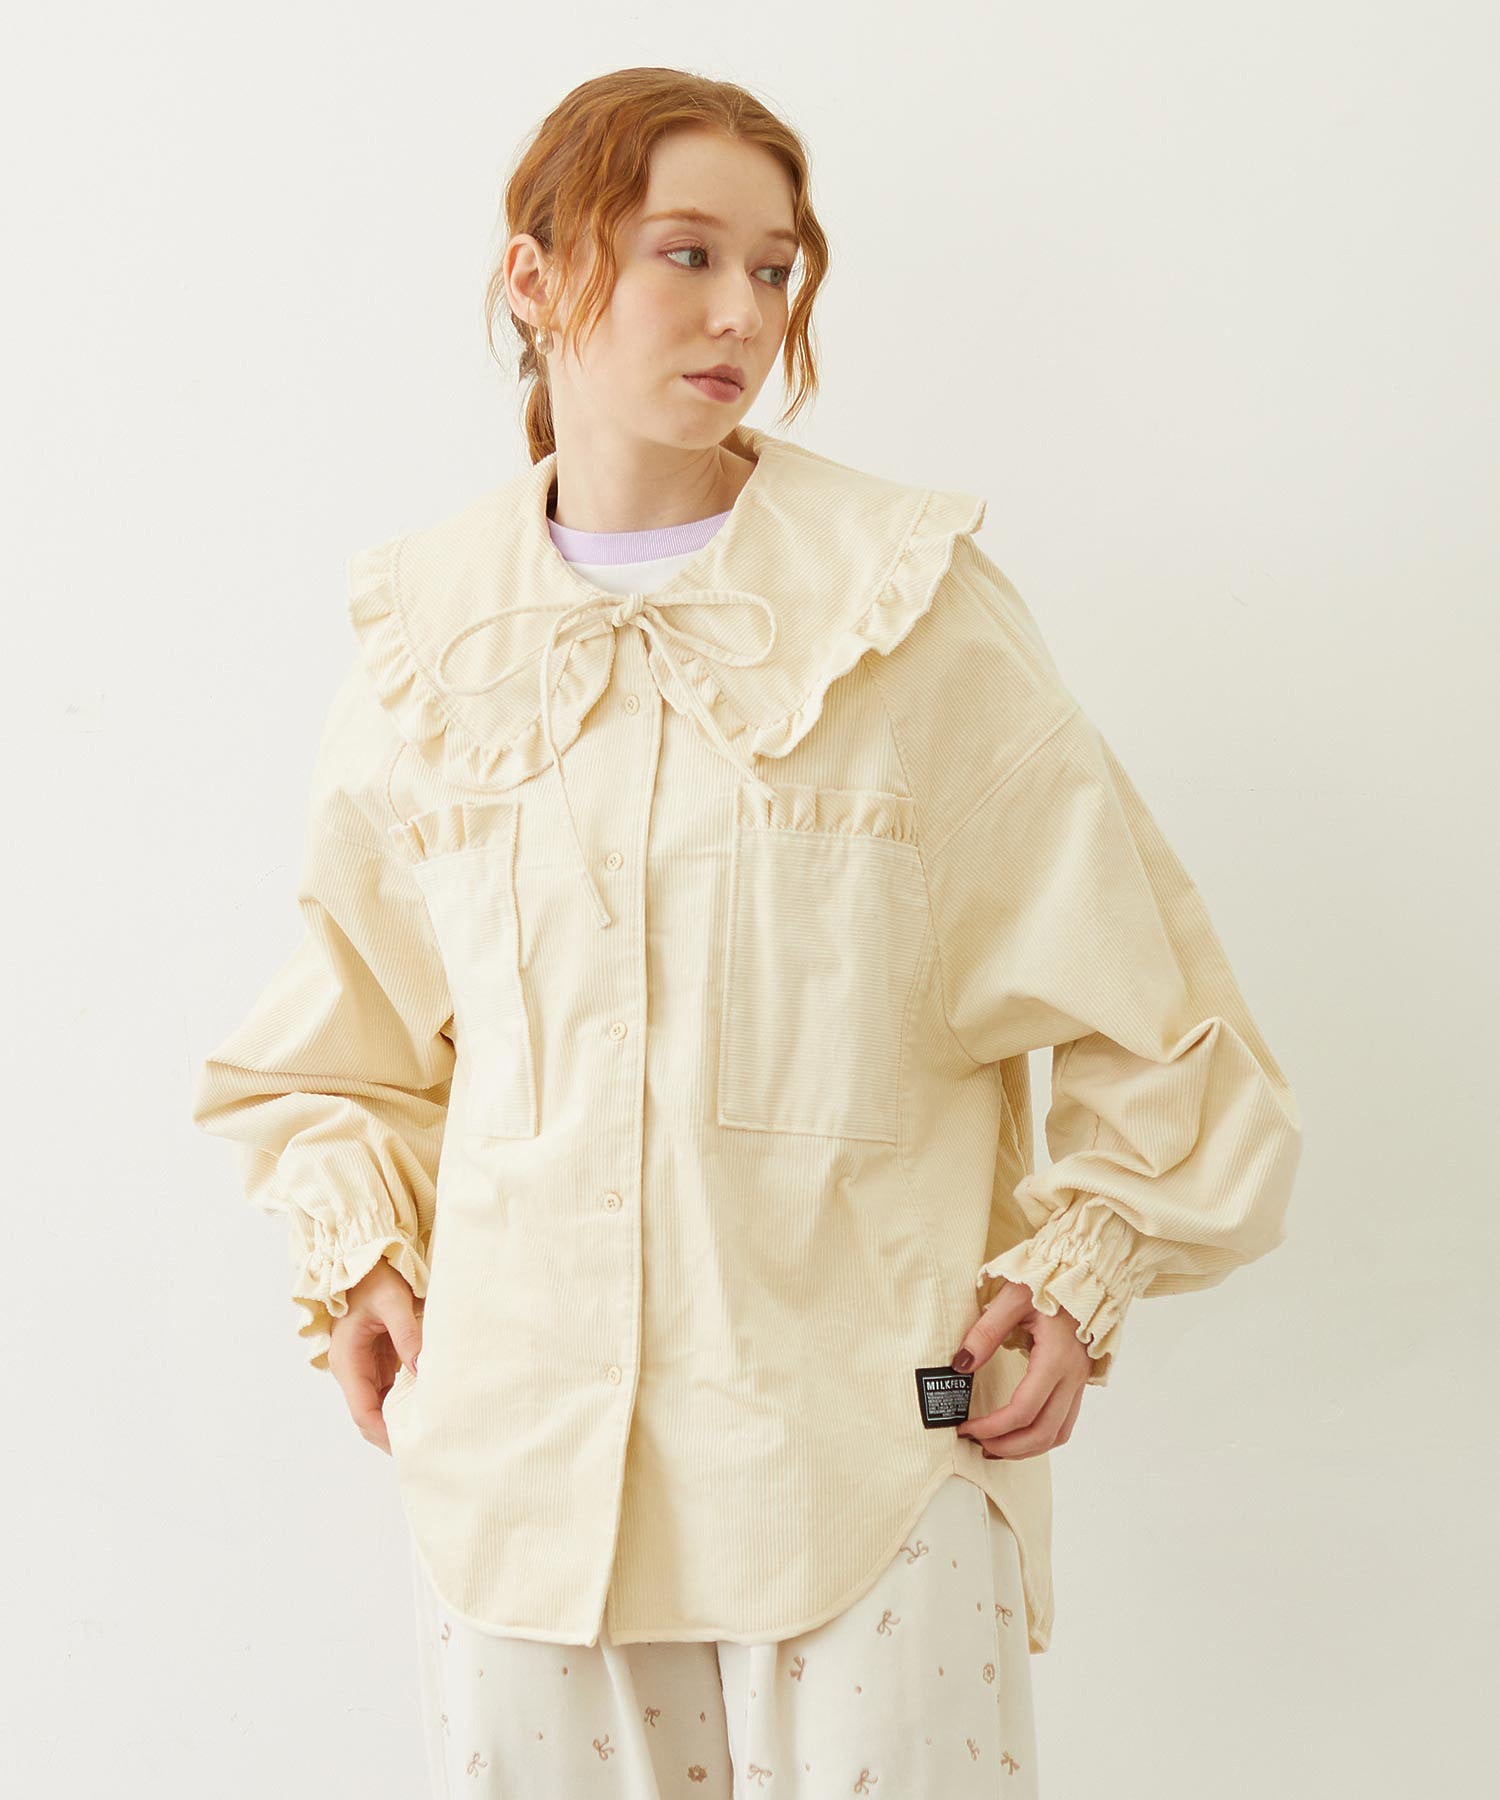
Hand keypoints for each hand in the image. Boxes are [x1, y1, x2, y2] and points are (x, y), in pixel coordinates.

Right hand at [328, 1258, 423, 1455]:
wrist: (365, 1258)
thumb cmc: (374, 1277)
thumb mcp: (393, 1301)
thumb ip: (407, 1334)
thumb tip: (421, 1368)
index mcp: (348, 1360)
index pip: (362, 1411)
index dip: (383, 1432)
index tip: (408, 1445)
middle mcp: (352, 1368)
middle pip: (369, 1414)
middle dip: (391, 1433)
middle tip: (424, 1445)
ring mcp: (364, 1365)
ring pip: (379, 1404)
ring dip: (399, 1418)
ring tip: (429, 1430)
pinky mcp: (378, 1359)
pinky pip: (388, 1389)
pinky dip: (404, 1400)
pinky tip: (426, 1404)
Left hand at [950, 1277, 1090, 1459]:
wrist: (1086, 1270)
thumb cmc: (1049, 1279)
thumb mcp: (1012, 1298)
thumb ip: (986, 1332)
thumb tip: (961, 1364)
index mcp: (1056, 1357)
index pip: (1024, 1410)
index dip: (993, 1427)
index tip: (966, 1428)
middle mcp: (1072, 1375)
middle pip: (1043, 1432)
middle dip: (1007, 1447)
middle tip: (976, 1444)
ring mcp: (1079, 1380)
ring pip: (1058, 1433)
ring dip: (1026, 1448)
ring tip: (995, 1446)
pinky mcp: (1079, 1380)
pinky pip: (1065, 1422)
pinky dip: (1042, 1436)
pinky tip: (1020, 1432)